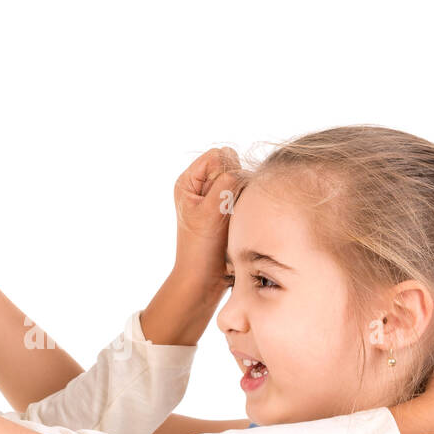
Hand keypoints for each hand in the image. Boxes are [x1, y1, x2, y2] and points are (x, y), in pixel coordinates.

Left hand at [172, 147, 241, 285]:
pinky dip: (246, 204)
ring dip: (242, 195)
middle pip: (230, 164)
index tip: (222, 197)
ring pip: (240, 179)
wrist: (205, 278)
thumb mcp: (210, 212)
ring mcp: (214, 197)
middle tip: (227, 209)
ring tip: (232, 218)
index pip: (216, 156)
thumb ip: (224, 184)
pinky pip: (245, 194)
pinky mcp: (227, 208)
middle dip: (236, 182)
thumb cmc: (201, 247)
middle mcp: (200, 186)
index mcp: (188, 182)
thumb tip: (240, 169)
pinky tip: (238, 221)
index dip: (226, 170)